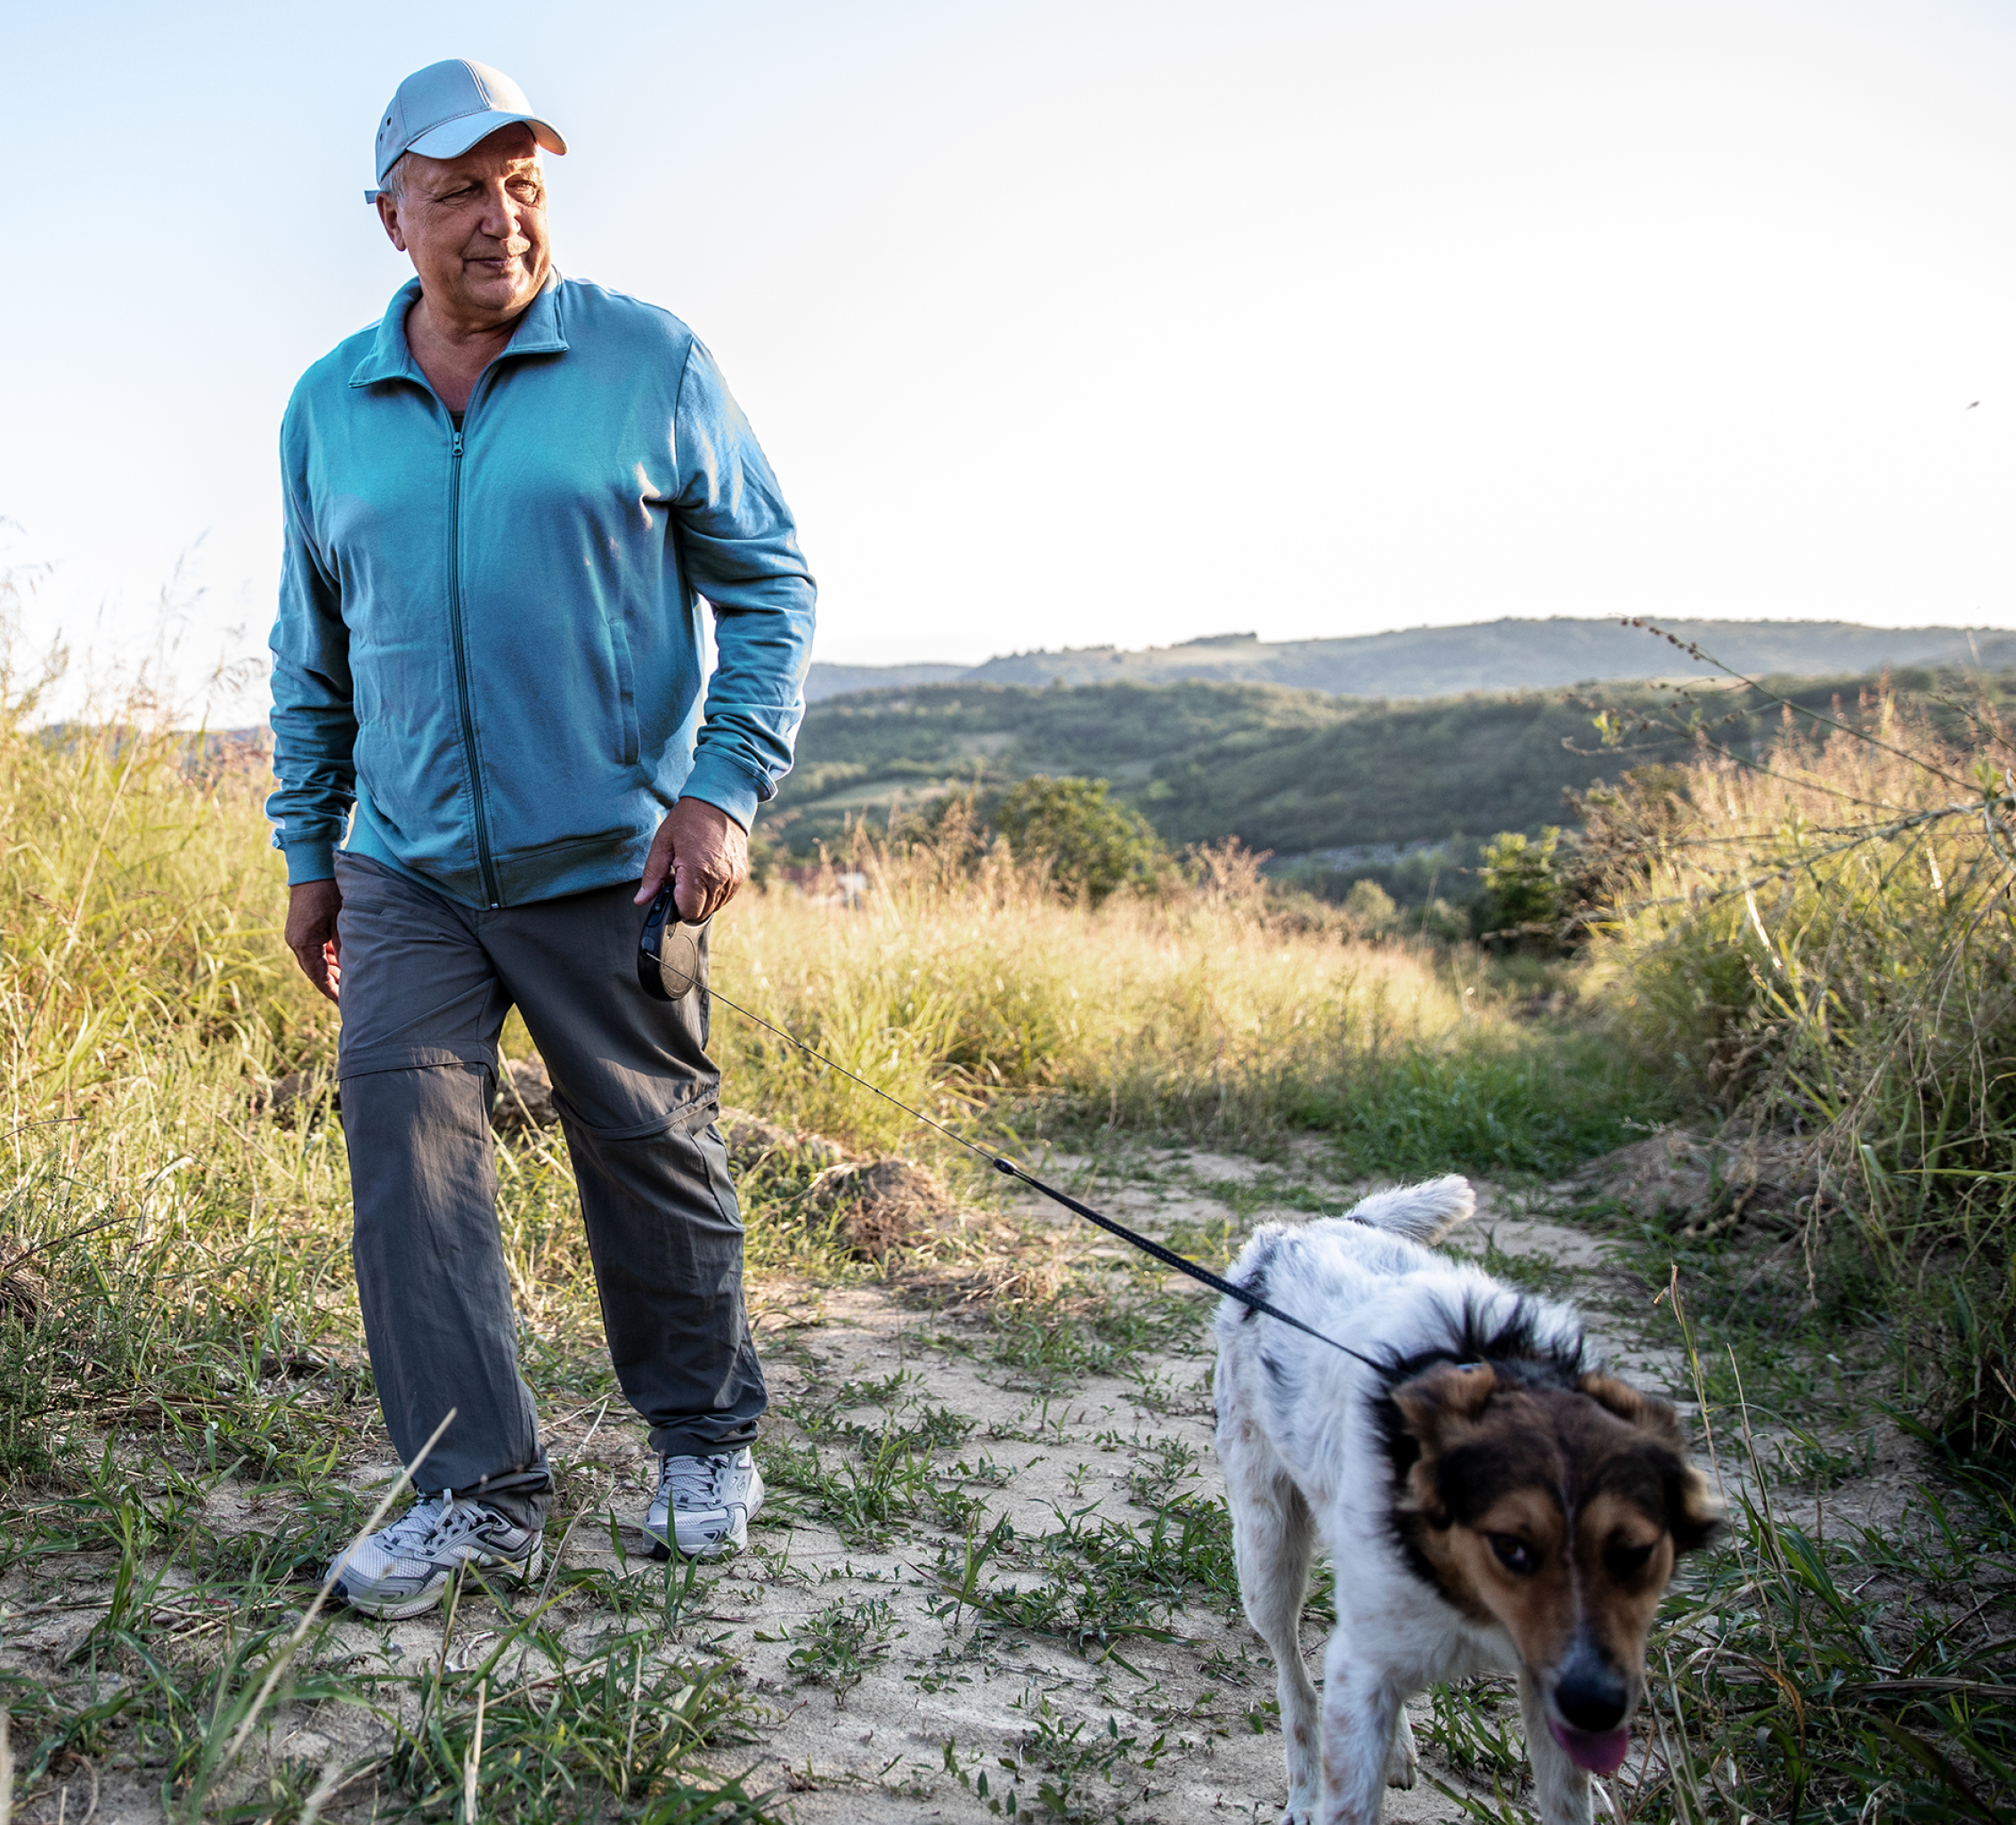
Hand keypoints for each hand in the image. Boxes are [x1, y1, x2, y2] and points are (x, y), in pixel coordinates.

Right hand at [286, 879, 343, 1003]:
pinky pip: (318, 949)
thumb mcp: (342, 920)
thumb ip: (347, 946)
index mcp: (302, 943)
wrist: (313, 865)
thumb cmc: (328, 891)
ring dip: (334, 970)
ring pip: (318, 961)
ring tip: (353, 981)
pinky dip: (331, 956)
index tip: (345, 1004)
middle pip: (317, 971)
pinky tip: (346, 961)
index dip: (332, 991)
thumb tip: (355, 971)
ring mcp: (299, 934)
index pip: (318, 976)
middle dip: (335, 983)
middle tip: (354, 995)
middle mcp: (297, 941)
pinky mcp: (305, 927)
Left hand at [635, 798, 748, 922]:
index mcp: (697, 870)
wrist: (719, 802)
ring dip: (701, 899)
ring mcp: (732, 878)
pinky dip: (714, 893)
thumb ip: (652, 876)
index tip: (670, 893)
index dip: (675, 906)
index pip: (687, 911)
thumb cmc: (689, 819)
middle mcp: (718, 878)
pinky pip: (725, 897)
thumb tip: (641, 899)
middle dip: (687, 903)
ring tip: (693, 875)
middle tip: (679, 882)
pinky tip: (705, 875)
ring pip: (714, 907)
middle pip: (701, 913)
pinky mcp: (740, 875)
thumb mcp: (663, 844)